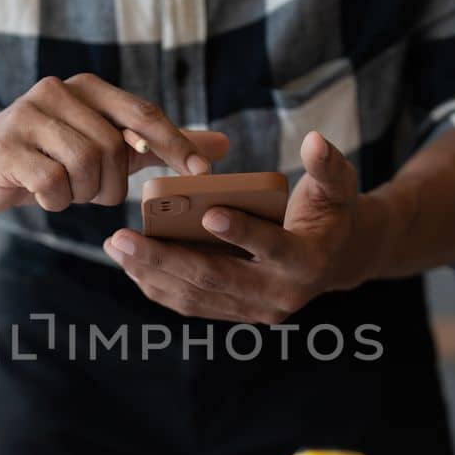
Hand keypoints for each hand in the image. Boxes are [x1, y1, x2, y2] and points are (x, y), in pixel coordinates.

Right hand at [0, 74, 228, 213]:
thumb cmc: (48, 157)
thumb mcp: (105, 147)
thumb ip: (157, 145)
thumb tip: (222, 146)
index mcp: (87, 88)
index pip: (143, 113)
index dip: (175, 145)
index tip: (201, 175)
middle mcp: (57, 92)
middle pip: (113, 147)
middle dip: (112, 184)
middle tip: (95, 193)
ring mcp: (27, 116)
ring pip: (84, 165)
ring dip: (83, 192)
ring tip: (68, 192)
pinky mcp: (4, 147)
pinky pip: (52, 184)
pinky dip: (56, 201)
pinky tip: (46, 197)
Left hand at [104, 131, 384, 323]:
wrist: (333, 259)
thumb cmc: (331, 212)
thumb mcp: (338, 186)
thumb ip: (328, 165)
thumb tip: (314, 142)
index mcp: (306, 262)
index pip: (272, 248)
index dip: (242, 233)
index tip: (207, 213)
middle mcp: (278, 295)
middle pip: (215, 279)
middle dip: (164, 259)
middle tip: (123, 237)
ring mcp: (253, 310)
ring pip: (196, 296)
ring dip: (151, 273)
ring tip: (116, 246)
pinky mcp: (234, 313)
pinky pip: (191, 304)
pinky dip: (158, 286)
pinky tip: (129, 264)